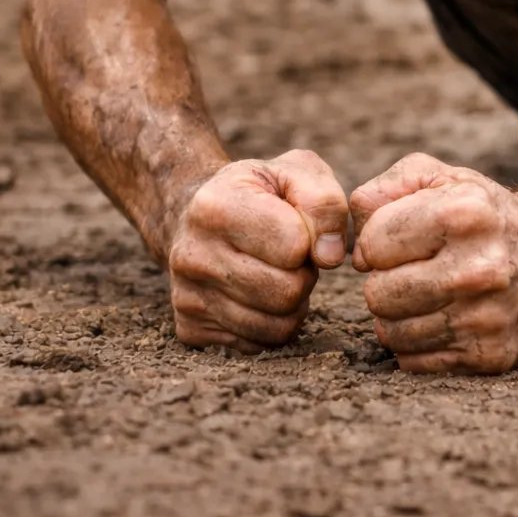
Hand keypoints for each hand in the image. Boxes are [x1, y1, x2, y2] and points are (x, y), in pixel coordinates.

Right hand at [167, 150, 347, 350]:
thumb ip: (324, 203)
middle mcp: (192, 254)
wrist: (195, 215)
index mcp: (215, 207)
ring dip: (292, 302)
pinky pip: (258, 344)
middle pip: (287, 292)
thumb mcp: (296, 172)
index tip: (297, 226)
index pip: (294, 246)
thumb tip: (331, 256)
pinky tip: (259, 295)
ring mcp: (186, 296)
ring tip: (276, 272)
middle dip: (303, 274)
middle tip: (291, 256)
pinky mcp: (191, 328)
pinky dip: (271, 324)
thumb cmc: (258, 193)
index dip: (310, 238)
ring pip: (276, 326)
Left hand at [350, 154, 517, 374]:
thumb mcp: (441, 178)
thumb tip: (354, 236)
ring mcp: (487, 317)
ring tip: (422, 295)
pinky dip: (416, 343)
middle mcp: (480, 268)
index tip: (397, 242)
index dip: (375, 244)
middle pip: (377, 295)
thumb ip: (385, 189)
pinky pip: (415, 362)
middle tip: (409, 272)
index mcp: (464, 214)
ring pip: (392, 333)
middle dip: (383, 282)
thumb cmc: (484, 213)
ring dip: (397, 316)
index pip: (372, 245)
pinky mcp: (491, 355)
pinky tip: (438, 319)